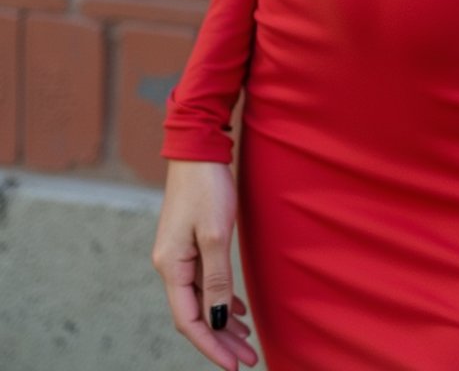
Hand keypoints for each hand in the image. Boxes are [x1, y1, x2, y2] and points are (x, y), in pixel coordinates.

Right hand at [151, 159, 258, 368]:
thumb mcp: (216, 235)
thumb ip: (216, 278)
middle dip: (221, 340)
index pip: (189, 321)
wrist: (198, 148)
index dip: (211, 347)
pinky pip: (203, 282)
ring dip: (223, 322)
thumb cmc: (207, 188)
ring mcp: (178, 254)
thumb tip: (218, 319)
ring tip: (247, 340)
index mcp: (171, 267)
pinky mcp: (189, 242)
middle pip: (195, 315)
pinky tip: (237, 308)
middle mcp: (170, 265)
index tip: (234, 366)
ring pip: (201, 299)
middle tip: (249, 359)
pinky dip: (220, 298)